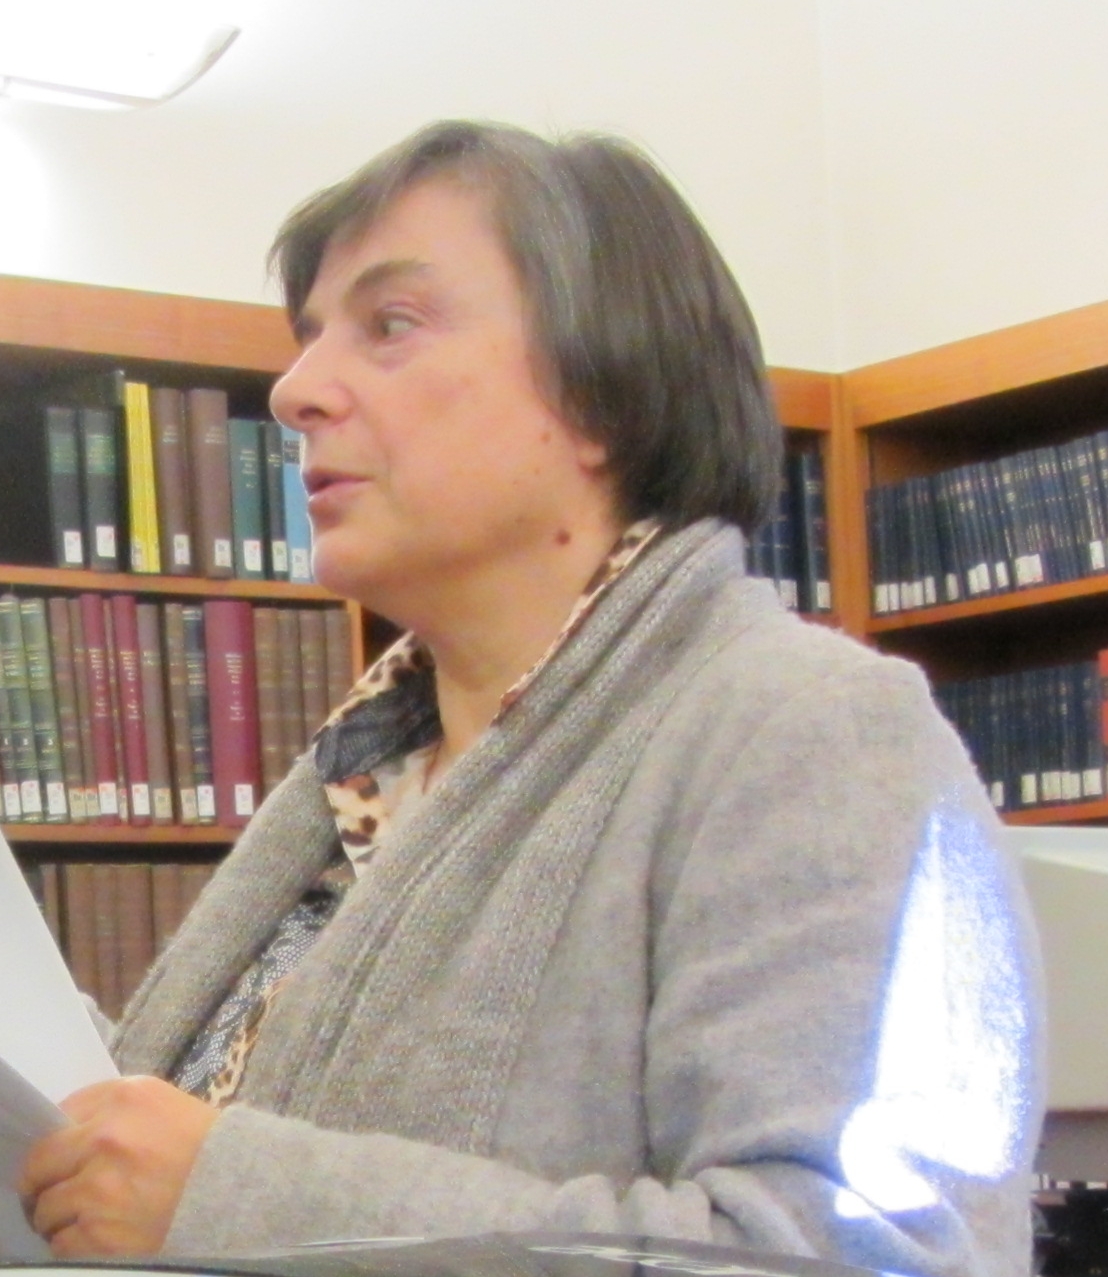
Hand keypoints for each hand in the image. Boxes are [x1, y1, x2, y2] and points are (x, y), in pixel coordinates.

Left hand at [18, 1075, 218, 1257]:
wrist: (242, 1193)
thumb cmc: (206, 1148)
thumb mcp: (165, 1106)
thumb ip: (116, 1111)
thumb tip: (69, 1132)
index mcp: (125, 1097)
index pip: (61, 1112)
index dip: (60, 1137)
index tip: (62, 1152)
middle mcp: (106, 1138)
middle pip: (39, 1163)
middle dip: (42, 1180)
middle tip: (52, 1190)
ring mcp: (98, 1188)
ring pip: (46, 1209)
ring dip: (61, 1216)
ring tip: (89, 1216)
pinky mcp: (99, 1234)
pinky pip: (62, 1243)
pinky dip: (76, 1243)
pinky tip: (102, 1234)